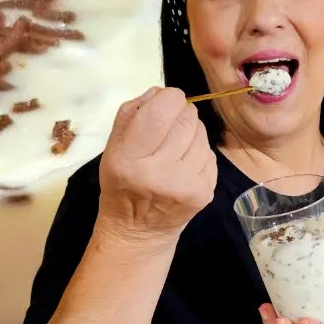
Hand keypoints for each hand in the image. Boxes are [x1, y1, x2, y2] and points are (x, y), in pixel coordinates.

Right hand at [97, 87, 216, 244]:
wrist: (138, 231)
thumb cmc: (122, 183)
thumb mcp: (113, 147)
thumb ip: (133, 112)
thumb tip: (161, 92)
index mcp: (131, 158)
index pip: (163, 109)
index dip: (168, 98)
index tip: (163, 105)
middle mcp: (160, 173)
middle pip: (187, 117)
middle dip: (179, 114)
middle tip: (167, 129)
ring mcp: (186, 185)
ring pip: (202, 133)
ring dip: (190, 133)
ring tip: (174, 149)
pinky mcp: (205, 192)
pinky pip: (210, 153)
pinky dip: (198, 153)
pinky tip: (184, 165)